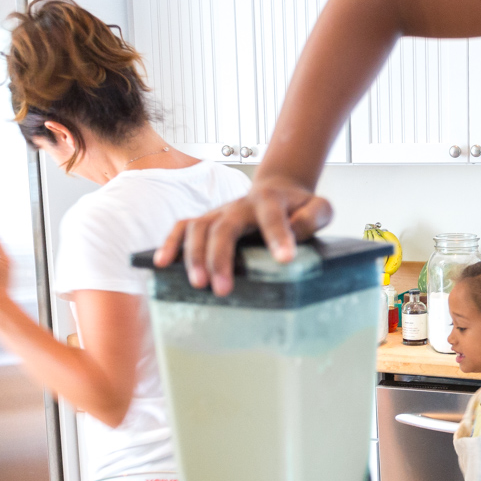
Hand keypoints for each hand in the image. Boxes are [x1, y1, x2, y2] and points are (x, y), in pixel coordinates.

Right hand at [155, 176, 332, 295]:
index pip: (273, 218)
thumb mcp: (319, 207)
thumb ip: (315, 216)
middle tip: (223, 289)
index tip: (286, 260)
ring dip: (194, 257)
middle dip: (221, 258)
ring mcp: (219, 212)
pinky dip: (169, 243)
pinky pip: (181, 228)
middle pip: (224, 227)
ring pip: (198, 229)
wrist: (278, 190)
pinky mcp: (206, 220)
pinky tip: (160, 264)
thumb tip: (297, 231)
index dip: (279, 237)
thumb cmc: (299, 207)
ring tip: (198, 285)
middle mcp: (239, 205)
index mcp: (269, 201)